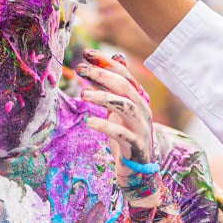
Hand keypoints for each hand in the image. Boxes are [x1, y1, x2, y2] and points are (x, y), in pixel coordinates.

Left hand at [77, 50, 160, 204]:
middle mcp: (142, 109)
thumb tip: (116, 56)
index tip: (86, 53)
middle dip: (101, 74)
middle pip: (124, 86)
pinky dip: (105, 125)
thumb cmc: (124, 135)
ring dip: (103, 97)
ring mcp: (141, 127)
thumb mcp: (118, 108)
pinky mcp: (136, 145)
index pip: (124, 74)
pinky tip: (89, 121)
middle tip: (80, 69)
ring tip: (83, 94)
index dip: (106, 62)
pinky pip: (122, 133)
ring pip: (126, 105)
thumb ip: (116, 85)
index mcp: (138, 98)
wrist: (137, 168)